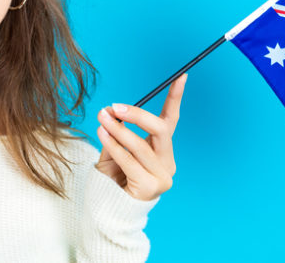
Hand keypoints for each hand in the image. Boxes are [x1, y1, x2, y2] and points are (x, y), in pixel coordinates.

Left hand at [94, 73, 186, 200]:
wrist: (108, 208)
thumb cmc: (113, 176)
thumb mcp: (114, 148)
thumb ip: (117, 131)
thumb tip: (112, 110)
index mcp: (161, 149)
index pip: (171, 119)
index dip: (176, 98)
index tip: (181, 76)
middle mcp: (167, 161)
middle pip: (160, 130)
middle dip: (138, 115)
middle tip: (115, 107)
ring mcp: (161, 176)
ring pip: (141, 145)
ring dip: (119, 130)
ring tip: (102, 118)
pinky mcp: (150, 187)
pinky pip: (129, 161)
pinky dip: (114, 146)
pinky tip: (102, 134)